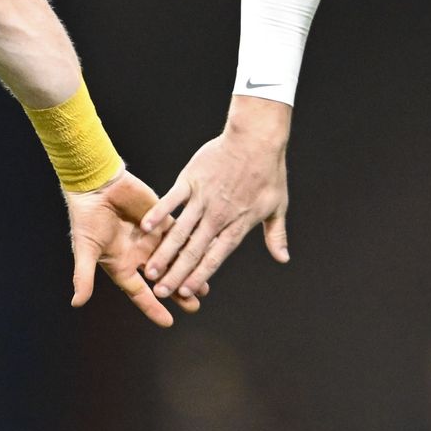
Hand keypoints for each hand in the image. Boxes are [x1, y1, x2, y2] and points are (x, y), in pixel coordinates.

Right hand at [66, 170, 203, 327]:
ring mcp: (152, 238)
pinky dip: (192, 244)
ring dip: (189, 271)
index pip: (140, 292)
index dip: (153, 307)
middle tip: (195, 305)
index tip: (169, 322)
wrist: (95, 185)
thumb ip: (84, 275)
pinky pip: (181, 234)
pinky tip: (207, 252)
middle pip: (163, 279)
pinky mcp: (162, 219)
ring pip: (175, 259)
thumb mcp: (85, 249)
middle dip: (178, 292)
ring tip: (205, 287)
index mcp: (121, 265)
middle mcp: (139, 255)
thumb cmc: (86, 217)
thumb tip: (77, 303)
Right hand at [140, 98, 292, 300]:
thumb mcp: (278, 206)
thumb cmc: (269, 171)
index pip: (216, 256)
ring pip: (180, 230)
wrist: (256, 138)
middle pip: (194, 250)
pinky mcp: (191, 179)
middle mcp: (218, 215)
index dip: (200, 275)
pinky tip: (147, 228)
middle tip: (161, 292)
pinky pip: (172, 199)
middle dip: (177, 273)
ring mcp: (203, 197)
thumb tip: (283, 258)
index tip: (187, 293)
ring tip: (151, 270)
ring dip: (165, 252)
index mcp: (237, 224)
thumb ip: (276, 235)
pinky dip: (160, 213)